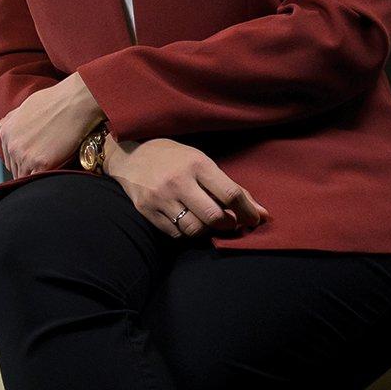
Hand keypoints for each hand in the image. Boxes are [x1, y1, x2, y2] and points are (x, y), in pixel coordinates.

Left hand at [0, 75, 104, 178]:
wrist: (74, 103)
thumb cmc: (54, 101)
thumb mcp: (25, 107)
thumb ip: (9, 119)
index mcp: (6, 133)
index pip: (9, 158)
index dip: (21, 161)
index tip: (33, 159)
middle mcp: (12, 146)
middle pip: (16, 169)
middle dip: (28, 169)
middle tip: (43, 165)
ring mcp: (25, 156)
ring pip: (25, 177)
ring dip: (35, 175)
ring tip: (49, 168)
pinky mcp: (42, 164)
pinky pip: (38, 179)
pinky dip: (44, 179)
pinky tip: (53, 172)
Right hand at [104, 137, 269, 239]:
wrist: (129, 157)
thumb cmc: (173, 158)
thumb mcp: (201, 162)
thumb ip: (228, 187)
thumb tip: (261, 213)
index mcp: (197, 164)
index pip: (230, 194)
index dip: (248, 211)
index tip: (255, 219)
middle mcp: (178, 181)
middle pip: (214, 216)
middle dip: (228, 224)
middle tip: (230, 223)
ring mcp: (160, 197)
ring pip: (194, 229)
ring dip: (207, 230)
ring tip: (207, 222)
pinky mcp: (146, 210)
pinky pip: (175, 233)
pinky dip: (187, 232)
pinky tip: (188, 221)